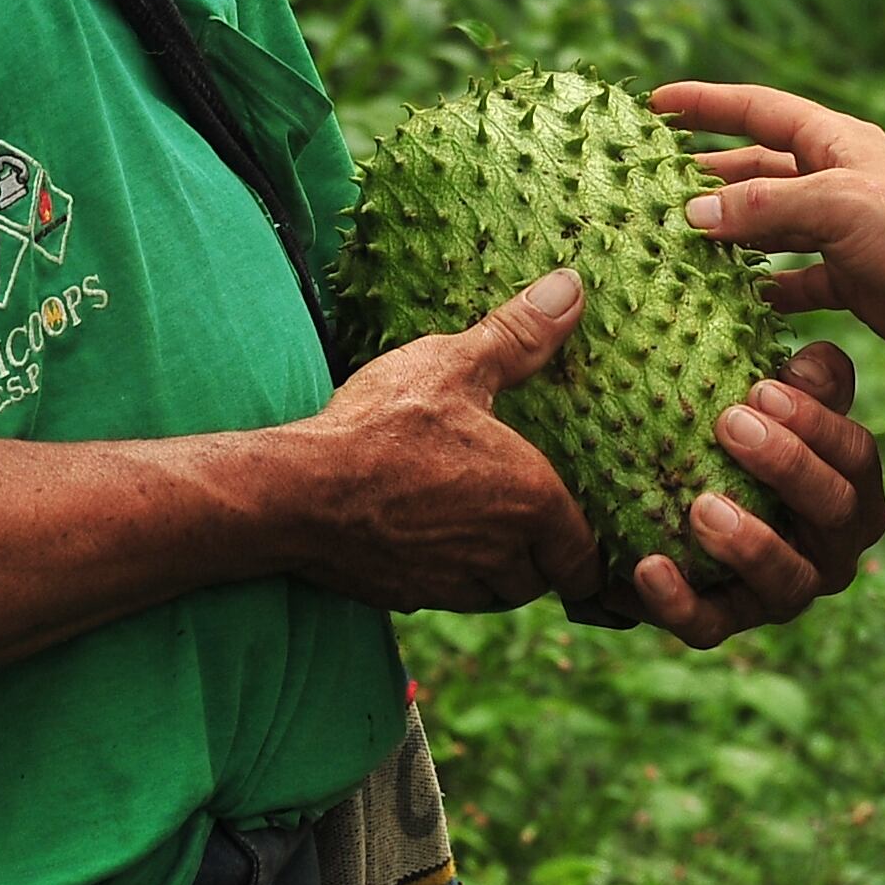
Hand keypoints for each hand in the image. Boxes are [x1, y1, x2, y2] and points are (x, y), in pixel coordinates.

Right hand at [285, 268, 601, 613]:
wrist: (299, 491)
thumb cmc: (383, 426)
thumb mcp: (454, 364)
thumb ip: (519, 335)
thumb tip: (569, 288)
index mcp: (532, 502)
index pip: (585, 560)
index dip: (586, 551)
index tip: (575, 529)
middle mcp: (501, 554)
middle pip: (541, 577)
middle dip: (538, 555)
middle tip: (524, 516)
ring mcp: (452, 582)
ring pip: (496, 593)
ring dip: (495, 569)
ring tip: (479, 524)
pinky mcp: (408, 596)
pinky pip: (447, 595)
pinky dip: (448, 574)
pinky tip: (427, 534)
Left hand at [582, 339, 884, 648]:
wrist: (677, 511)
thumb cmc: (742, 444)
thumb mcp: (776, 406)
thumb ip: (805, 380)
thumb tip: (804, 366)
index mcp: (853, 492)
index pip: (857, 457)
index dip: (817, 422)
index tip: (762, 389)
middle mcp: (833, 550)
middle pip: (834, 513)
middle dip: (788, 467)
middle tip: (730, 424)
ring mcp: (784, 593)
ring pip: (786, 581)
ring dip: (749, 544)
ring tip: (702, 506)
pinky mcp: (728, 622)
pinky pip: (711, 625)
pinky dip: (680, 602)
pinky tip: (647, 566)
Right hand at [649, 81, 884, 361]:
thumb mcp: (834, 205)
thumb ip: (762, 207)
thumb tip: (694, 214)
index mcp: (832, 143)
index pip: (757, 109)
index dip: (706, 104)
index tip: (656, 103)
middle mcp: (832, 180)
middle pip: (754, 169)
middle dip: (705, 177)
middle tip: (648, 187)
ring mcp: (840, 231)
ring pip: (767, 227)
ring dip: (726, 236)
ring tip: (671, 246)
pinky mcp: (849, 278)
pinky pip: (791, 280)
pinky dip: (760, 290)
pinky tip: (726, 302)